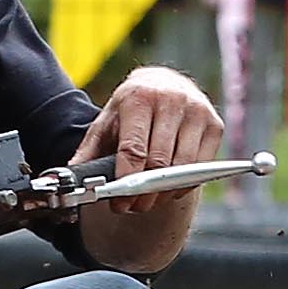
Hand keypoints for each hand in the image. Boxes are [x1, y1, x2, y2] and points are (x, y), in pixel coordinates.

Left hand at [83, 64, 224, 205]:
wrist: (164, 82)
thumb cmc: (133, 107)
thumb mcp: (107, 122)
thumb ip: (90, 151)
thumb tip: (72, 179)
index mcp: (139, 97)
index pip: (134, 149)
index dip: (126, 181)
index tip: (119, 203)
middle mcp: (171, 100)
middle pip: (159, 163)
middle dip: (144, 192)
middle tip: (133, 206)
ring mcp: (197, 111)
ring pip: (182, 168)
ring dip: (164, 193)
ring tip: (149, 200)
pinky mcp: (215, 124)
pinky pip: (200, 168)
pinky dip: (184, 185)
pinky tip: (169, 189)